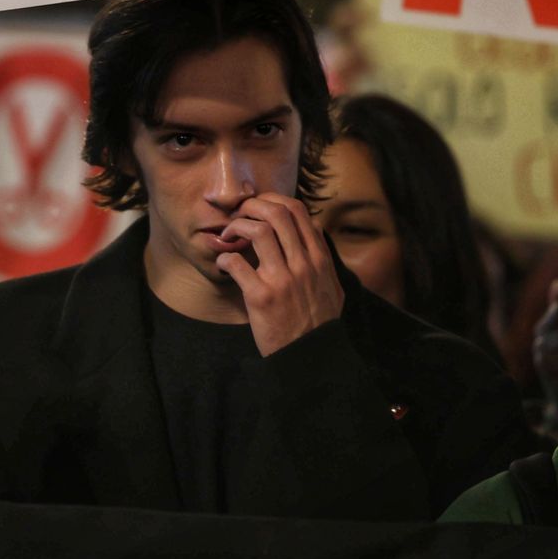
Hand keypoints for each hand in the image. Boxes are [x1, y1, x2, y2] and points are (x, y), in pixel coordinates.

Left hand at [216, 195, 343, 356]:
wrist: (310, 357)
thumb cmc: (319, 323)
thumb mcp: (333, 287)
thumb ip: (324, 258)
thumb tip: (316, 231)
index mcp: (318, 259)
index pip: (298, 211)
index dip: (273, 200)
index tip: (258, 208)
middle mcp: (303, 264)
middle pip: (277, 212)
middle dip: (251, 206)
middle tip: (238, 214)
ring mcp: (282, 279)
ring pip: (258, 230)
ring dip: (236, 226)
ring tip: (227, 235)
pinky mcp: (261, 296)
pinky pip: (237, 263)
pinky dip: (225, 258)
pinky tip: (224, 265)